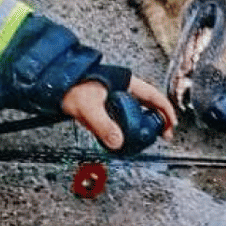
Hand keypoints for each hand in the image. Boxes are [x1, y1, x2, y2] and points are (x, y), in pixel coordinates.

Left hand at [61, 75, 176, 150]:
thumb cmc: (71, 88)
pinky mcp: (107, 106)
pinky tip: (128, 137)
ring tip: (146, 138)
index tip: (171, 125)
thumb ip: (103, 125)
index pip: (154, 96)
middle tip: (163, 135)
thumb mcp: (88, 107)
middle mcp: (124, 89)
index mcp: (126, 83)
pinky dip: (131, 126)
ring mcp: (116, 97)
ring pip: (138, 110)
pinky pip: (125, 116)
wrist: (54, 85)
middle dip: (158, 119)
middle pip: (149, 104)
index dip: (166, 110)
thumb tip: (117, 142)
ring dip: (145, 124)